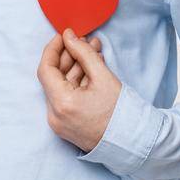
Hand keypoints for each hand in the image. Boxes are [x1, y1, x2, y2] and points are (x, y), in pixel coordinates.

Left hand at [37, 28, 119, 152]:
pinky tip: (91, 70)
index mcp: (62, 104)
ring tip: (94, 53)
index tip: (64, 36)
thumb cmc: (122, 113)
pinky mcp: (65, 126)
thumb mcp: (103, 77)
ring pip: (61, 87)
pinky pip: (66, 98)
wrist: (133, 143)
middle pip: (54, 77)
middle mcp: (55, 115)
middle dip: (69, 56)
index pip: (46, 69)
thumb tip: (69, 37)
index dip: (53, 49)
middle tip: (84, 42)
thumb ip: (83, 53)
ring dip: (75, 68)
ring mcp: (59, 122)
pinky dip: (76, 83)